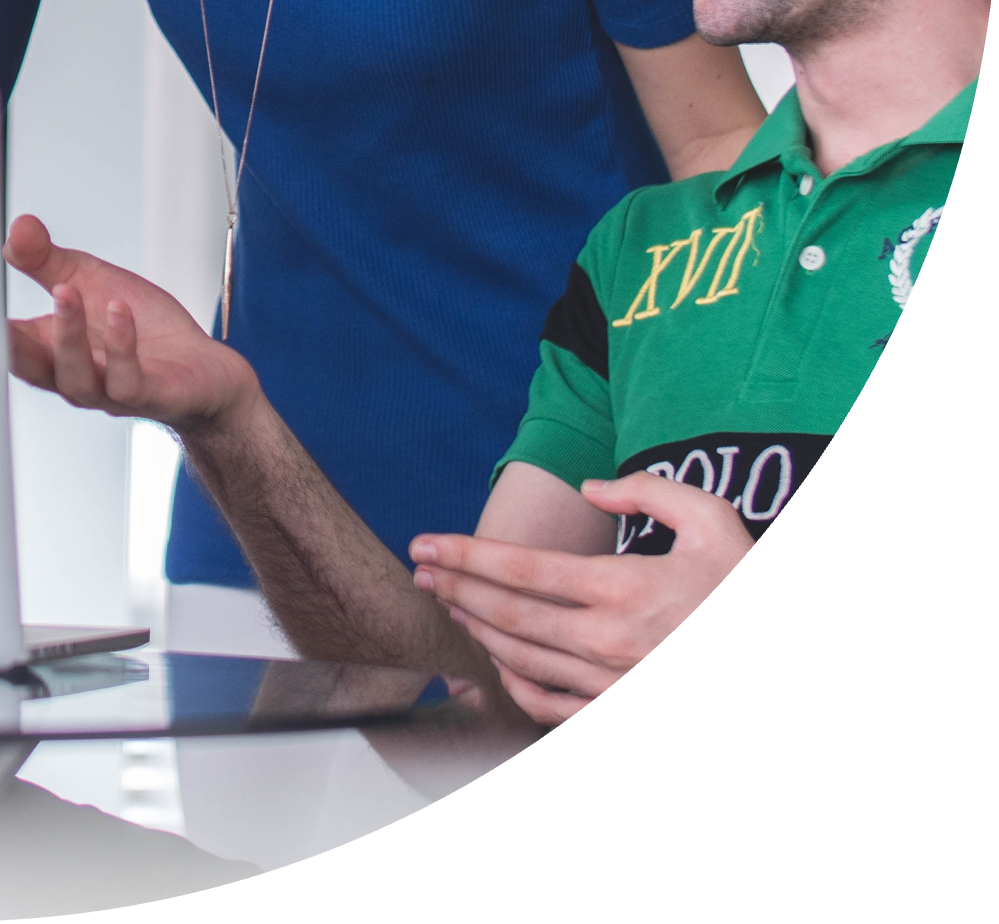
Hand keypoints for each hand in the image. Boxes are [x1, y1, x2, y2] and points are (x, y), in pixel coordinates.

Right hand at [4, 214, 258, 432]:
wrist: (202, 370)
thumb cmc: (142, 330)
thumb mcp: (88, 281)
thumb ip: (46, 259)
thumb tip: (18, 228)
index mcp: (51, 350)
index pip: (6, 344)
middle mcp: (73, 376)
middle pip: (30, 369)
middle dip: (11, 342)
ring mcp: (108, 390)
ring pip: (75, 377)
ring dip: (68, 334)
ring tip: (66, 291)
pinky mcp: (149, 395)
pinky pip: (126, 380)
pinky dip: (119, 346)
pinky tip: (118, 311)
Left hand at [408, 473, 755, 729]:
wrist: (788, 661)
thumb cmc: (741, 586)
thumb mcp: (710, 520)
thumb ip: (647, 490)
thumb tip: (592, 486)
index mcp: (623, 590)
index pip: (519, 568)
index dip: (462, 553)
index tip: (424, 543)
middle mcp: (611, 644)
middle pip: (506, 615)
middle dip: (453, 589)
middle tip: (420, 571)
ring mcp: (614, 689)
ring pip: (520, 659)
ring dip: (476, 628)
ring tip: (449, 602)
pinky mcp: (622, 722)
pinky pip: (549, 709)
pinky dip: (514, 683)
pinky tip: (498, 657)